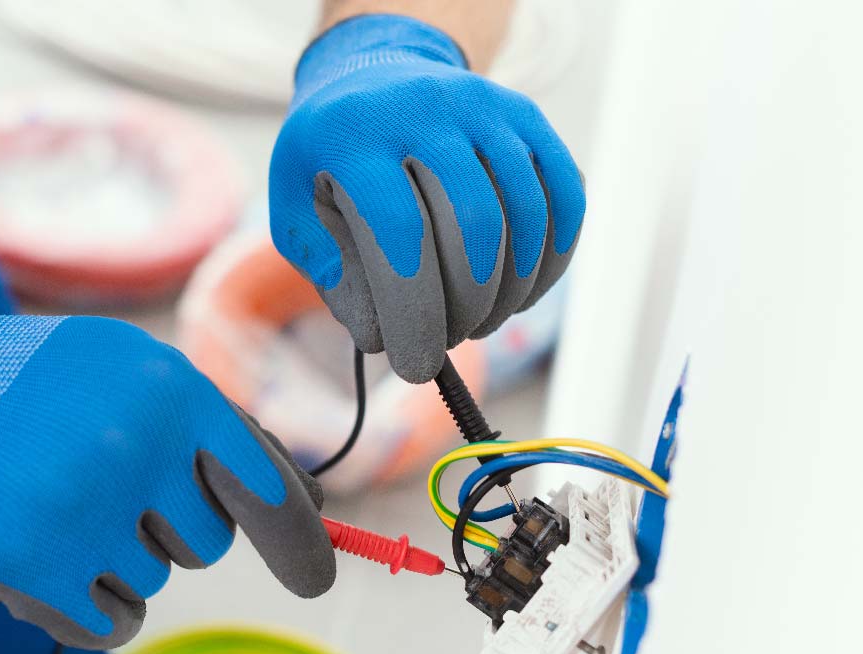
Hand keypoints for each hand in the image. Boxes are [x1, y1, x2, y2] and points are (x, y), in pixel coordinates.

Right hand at [0, 282, 334, 647]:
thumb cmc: (49, 384)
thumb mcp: (139, 370)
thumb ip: (222, 431)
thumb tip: (314, 507)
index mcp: (174, 391)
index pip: (265, 486)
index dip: (298, 540)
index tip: (318, 580)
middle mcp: (136, 447)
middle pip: (207, 542)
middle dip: (168, 525)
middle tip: (104, 483)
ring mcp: (84, 510)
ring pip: (153, 582)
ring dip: (116, 560)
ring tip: (59, 504)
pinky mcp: (35, 566)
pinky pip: (112, 624)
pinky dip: (92, 606)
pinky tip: (51, 557)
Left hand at [269, 14, 585, 382]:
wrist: (373, 79)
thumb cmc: (332, 164)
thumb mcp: (299, 212)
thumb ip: (331, 275)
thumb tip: (383, 335)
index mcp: (355, 133)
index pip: (399, 232)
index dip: (414, 310)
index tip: (415, 366)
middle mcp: (427, 106)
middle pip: (473, 224)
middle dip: (466, 305)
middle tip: (446, 340)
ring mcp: (487, 107)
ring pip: (525, 215)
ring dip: (510, 291)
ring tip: (478, 322)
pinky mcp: (529, 120)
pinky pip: (563, 199)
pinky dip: (550, 261)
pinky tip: (520, 293)